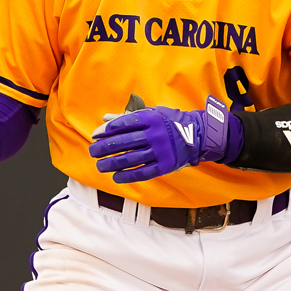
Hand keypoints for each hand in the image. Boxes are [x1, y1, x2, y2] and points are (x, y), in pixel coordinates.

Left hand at [88, 95, 232, 183]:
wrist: (197, 135)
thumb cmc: (169, 122)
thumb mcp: (152, 114)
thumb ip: (128, 117)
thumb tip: (105, 120)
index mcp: (151, 118)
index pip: (123, 124)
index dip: (107, 131)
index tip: (95, 136)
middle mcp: (156, 134)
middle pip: (124, 142)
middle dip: (104, 148)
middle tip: (93, 152)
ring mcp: (161, 151)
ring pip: (131, 159)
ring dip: (112, 164)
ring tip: (100, 166)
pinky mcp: (166, 165)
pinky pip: (143, 172)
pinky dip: (128, 176)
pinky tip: (116, 177)